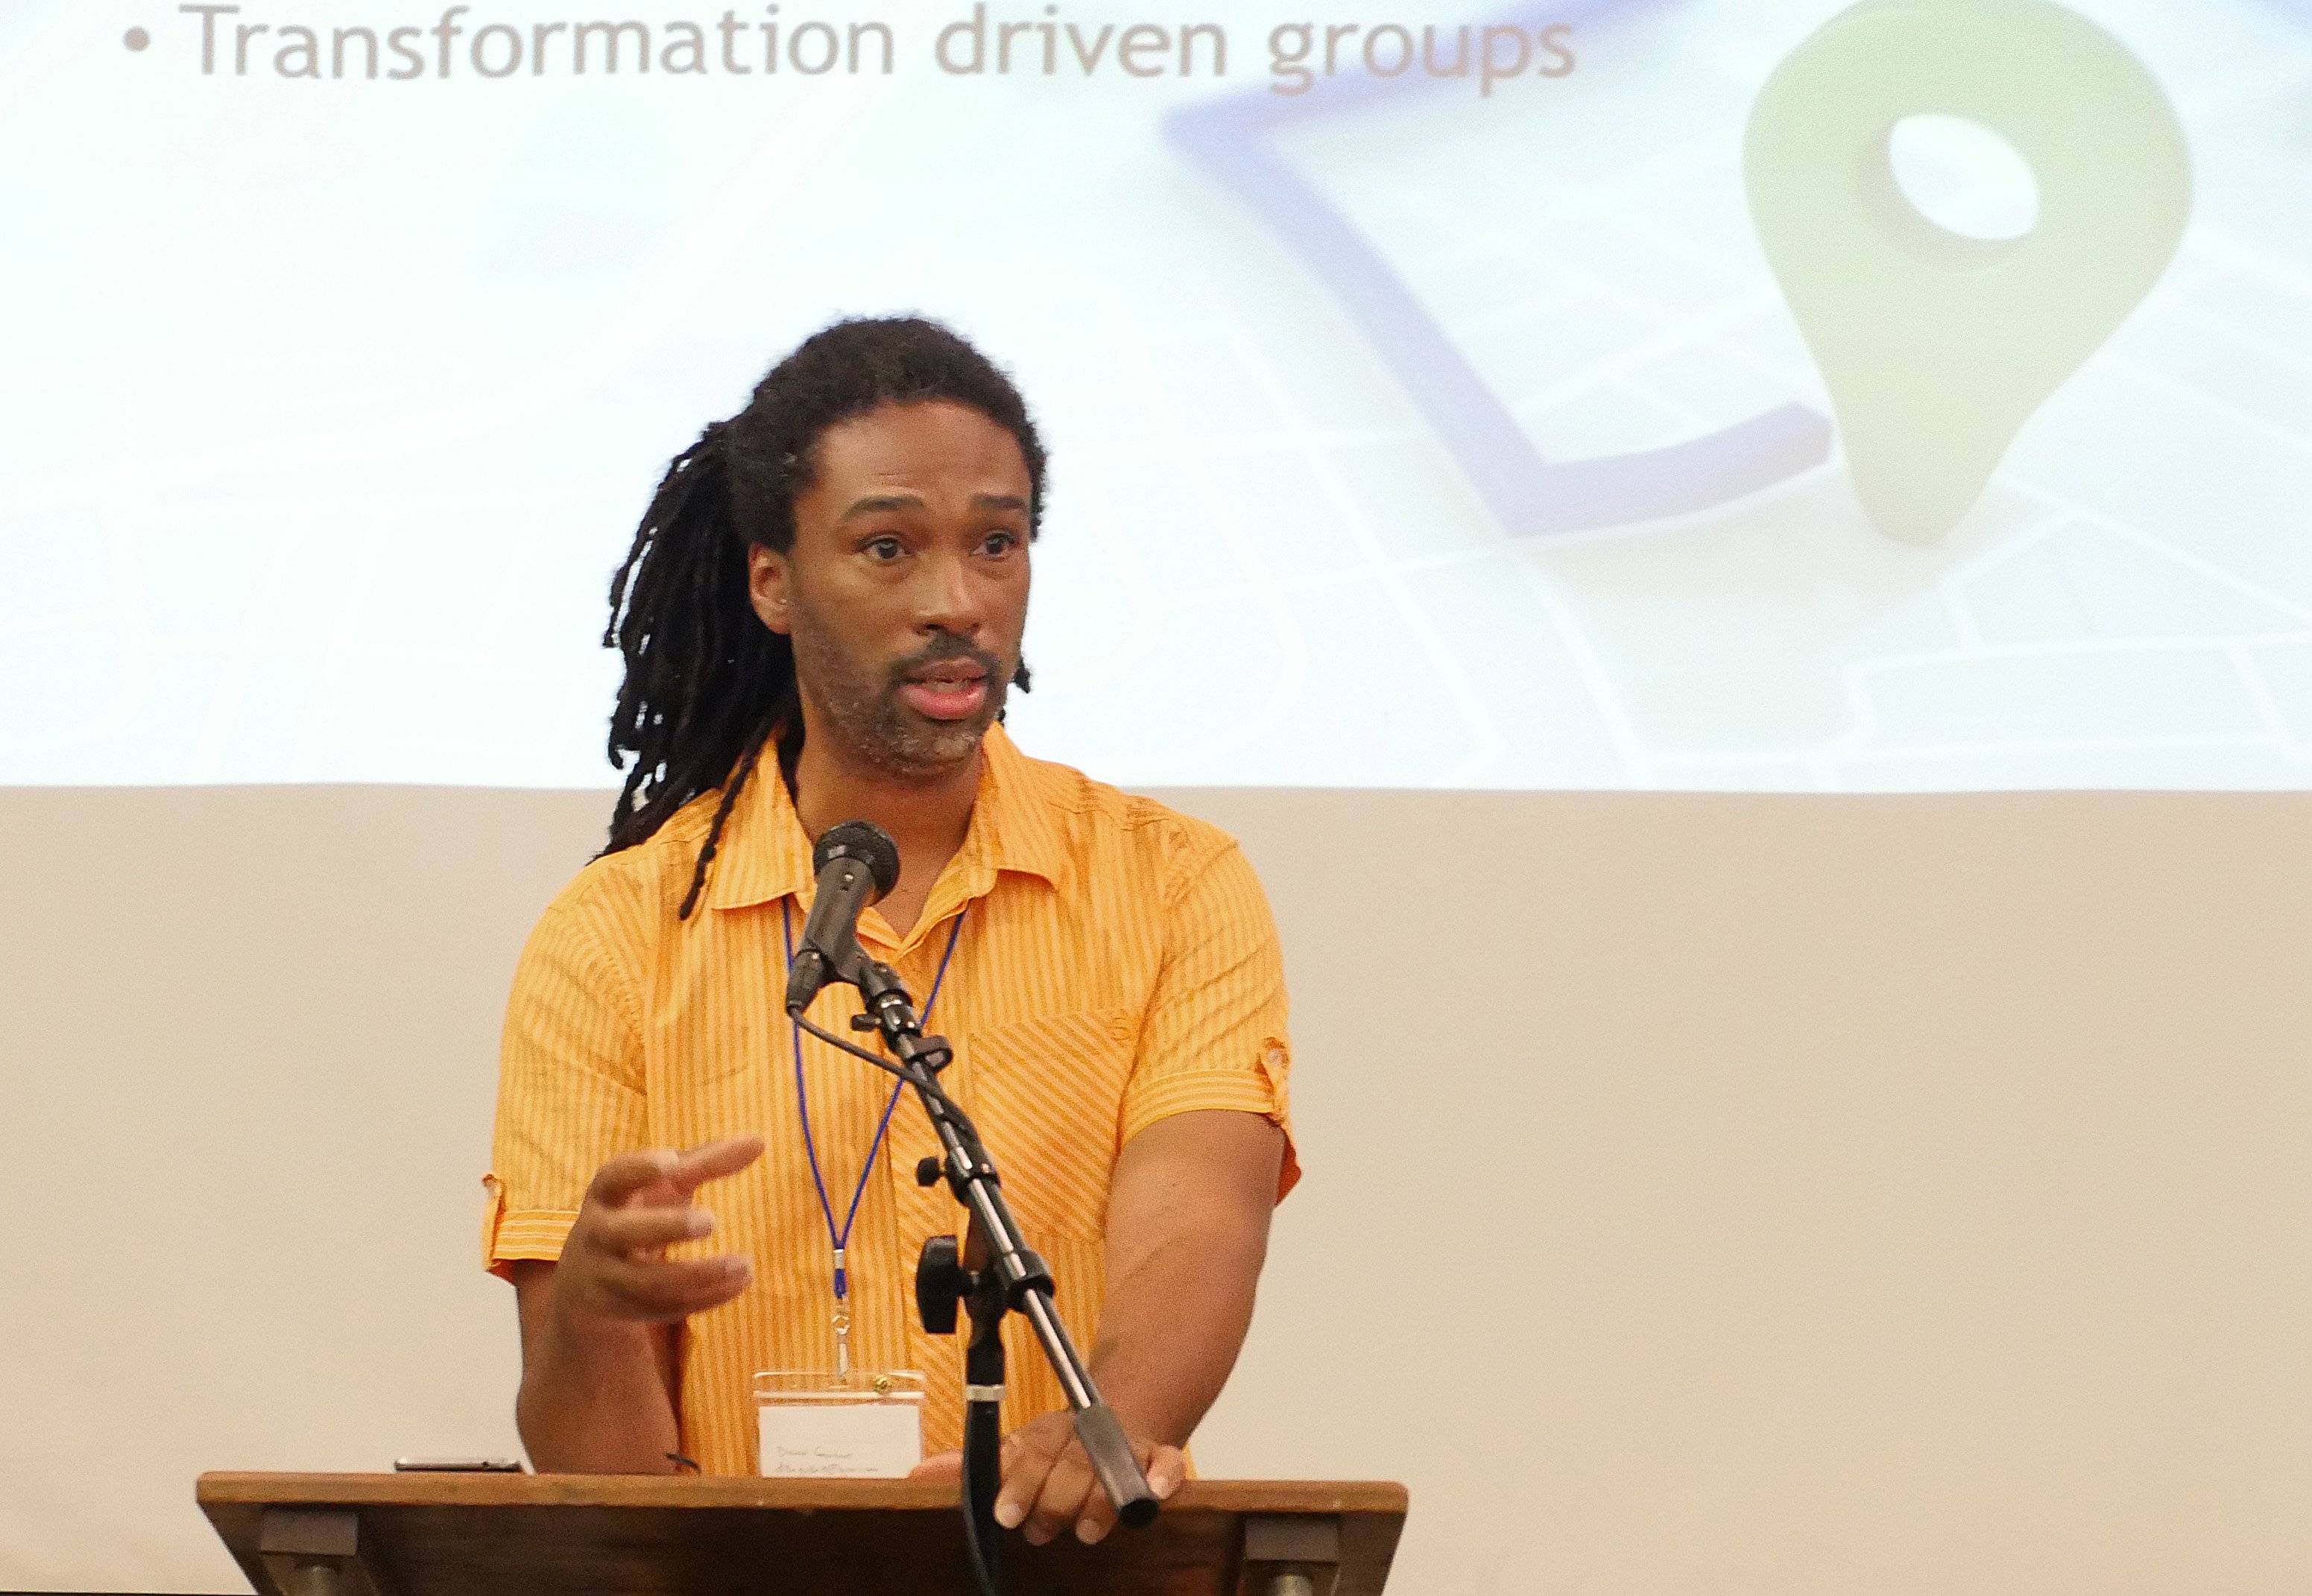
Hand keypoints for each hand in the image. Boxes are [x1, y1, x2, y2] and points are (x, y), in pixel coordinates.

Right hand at [551, 1137, 763, 1329]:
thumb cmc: (638, 1212)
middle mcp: (598, 1235)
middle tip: (711, 1220)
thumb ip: (708, 1162)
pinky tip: (740, 1283)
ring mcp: (608, 1277)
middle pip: (623, 1233)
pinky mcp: (626, 1309)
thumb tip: (760, 1141)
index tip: (671, 1160)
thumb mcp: (664, 1185)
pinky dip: (705, 1297)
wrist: (588, 1278)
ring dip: (699, 1275)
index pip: (613, 1178)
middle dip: (666, 1227)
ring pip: (648, 1283)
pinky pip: (666, 1308)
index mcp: (606, 1195)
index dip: (638, 1168)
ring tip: (745, 1264)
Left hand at [913, 1412, 1183, 1545]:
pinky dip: (1163, 1476)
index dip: (1018, 1484)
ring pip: (1113, 1466)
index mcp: (1047, 1432)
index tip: (1005, 1515)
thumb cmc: (1058, 1451)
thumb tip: (916, 1477)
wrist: (1118, 1419)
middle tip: (1042, 1530)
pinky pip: (1166, 1462)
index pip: (1030, 1453)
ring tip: (1088, 1530)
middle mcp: (1085, 1434)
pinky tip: (1154, 1492)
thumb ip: (971, 1469)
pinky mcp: (1159, 1457)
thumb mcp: (1014, 1455)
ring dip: (1101, 1499)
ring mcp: (1125, 1445)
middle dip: (1055, 1499)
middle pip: (1071, 1463)